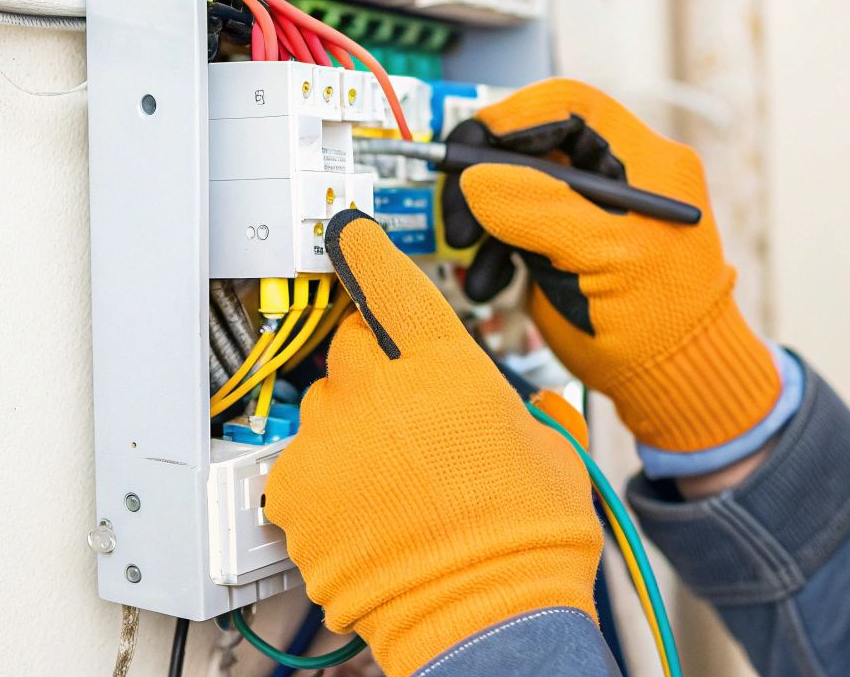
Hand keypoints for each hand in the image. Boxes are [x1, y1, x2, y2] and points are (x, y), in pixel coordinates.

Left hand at [265, 211, 601, 675]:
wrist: (485, 618)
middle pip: (355, 348)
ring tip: (392, 484)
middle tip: (411, 424)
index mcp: (446, 366)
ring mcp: (331, 440)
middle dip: (377, 374)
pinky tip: (364, 516)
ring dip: (349, 431)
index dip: (366, 250)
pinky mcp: (296, 491)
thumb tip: (526, 406)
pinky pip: (299, 467)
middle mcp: (379, 390)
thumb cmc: (527, 542)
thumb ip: (524, 409)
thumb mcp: (553, 452)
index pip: (390, 280)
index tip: (347, 231)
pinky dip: (322, 486)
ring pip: (324, 409)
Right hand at [443, 78, 780, 453]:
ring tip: (468, 253)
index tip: (474, 152)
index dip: (516, 120)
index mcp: (642, 161)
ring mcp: (585, 209)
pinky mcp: (562, 242)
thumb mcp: (604, 257)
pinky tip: (486, 282)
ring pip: (512, 185)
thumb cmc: (665, 322)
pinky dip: (491, 251)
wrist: (673, 382)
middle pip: (532, 143)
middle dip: (486, 174)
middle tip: (458, 210)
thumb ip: (540, 209)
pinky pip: (512, 227)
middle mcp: (613, 175)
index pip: (570, 107)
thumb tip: (475, 177)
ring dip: (481, 218)